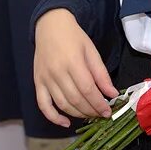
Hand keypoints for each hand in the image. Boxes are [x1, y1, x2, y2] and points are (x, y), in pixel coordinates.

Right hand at [33, 9, 118, 126]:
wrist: (50, 26)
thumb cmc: (73, 37)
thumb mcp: (91, 51)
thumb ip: (101, 74)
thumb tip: (112, 93)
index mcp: (72, 62)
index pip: (87, 89)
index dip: (99, 103)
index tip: (108, 111)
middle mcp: (57, 72)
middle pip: (75, 99)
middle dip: (91, 110)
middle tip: (102, 114)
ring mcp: (45, 79)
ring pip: (62, 104)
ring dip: (78, 114)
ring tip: (90, 115)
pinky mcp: (38, 83)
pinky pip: (43, 105)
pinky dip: (53, 117)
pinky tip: (66, 123)